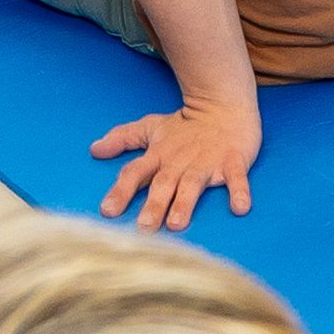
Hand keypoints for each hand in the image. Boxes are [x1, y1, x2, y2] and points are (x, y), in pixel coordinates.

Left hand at [91, 99, 260, 230]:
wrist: (223, 104)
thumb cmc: (185, 124)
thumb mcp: (151, 127)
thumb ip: (123, 138)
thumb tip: (94, 149)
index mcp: (159, 155)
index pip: (135, 173)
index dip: (121, 191)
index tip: (107, 211)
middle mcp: (180, 160)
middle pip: (164, 183)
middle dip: (153, 205)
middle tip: (143, 229)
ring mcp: (207, 161)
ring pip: (193, 184)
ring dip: (185, 203)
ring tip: (176, 224)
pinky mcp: (233, 161)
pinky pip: (236, 178)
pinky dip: (239, 192)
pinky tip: (239, 208)